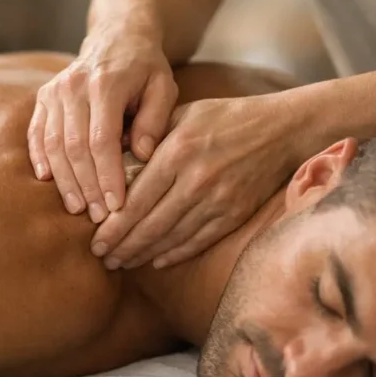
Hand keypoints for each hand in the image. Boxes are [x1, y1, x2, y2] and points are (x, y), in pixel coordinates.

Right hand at [28, 28, 178, 221]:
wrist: (117, 36)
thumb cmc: (146, 68)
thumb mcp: (163, 87)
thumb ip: (155, 120)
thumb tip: (142, 155)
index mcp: (105, 83)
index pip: (101, 140)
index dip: (107, 176)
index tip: (117, 205)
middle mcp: (73, 86)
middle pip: (74, 147)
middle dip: (87, 186)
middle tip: (100, 216)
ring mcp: (54, 91)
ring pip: (53, 144)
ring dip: (64, 181)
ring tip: (78, 208)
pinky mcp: (43, 97)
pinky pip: (36, 133)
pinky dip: (41, 159)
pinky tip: (49, 182)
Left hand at [91, 94, 297, 268]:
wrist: (280, 130)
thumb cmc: (225, 117)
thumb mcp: (183, 114)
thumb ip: (147, 134)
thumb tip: (110, 153)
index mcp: (177, 152)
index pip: (136, 199)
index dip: (113, 226)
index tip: (95, 240)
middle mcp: (196, 179)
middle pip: (150, 224)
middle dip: (122, 245)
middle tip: (102, 258)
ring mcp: (217, 200)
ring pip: (171, 237)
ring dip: (143, 254)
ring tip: (122, 262)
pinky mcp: (234, 214)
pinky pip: (198, 241)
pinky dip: (175, 254)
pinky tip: (156, 260)